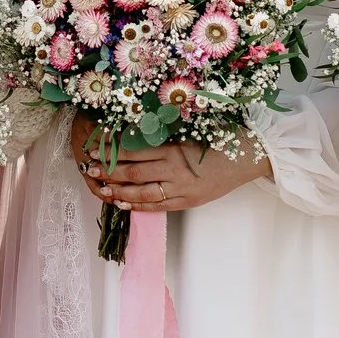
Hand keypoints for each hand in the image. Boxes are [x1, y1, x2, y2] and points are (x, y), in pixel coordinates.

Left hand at [84, 139, 268, 212]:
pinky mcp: (187, 201)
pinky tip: (123, 203)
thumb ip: (165, 135)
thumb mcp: (190, 131)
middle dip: (108, 172)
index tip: (93, 148)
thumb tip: (134, 133)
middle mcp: (174, 169)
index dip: (110, 151)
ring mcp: (181, 188)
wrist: (249, 157)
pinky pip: (157, 206)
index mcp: (173, 148)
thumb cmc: (221, 138)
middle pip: (131, 173)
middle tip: (89, 169)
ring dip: (118, 192)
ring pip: (141, 193)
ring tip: (100, 189)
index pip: (133, 151)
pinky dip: (138, 205)